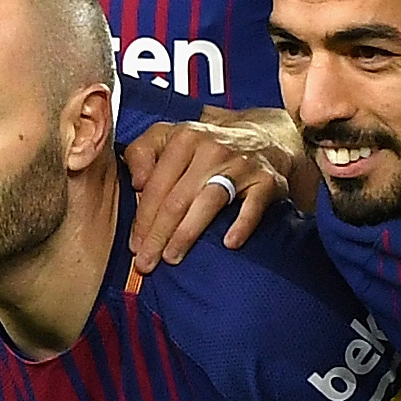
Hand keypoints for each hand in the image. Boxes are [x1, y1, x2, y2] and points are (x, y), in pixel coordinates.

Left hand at [118, 109, 299, 272]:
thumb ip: (142, 153)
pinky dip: (242, 225)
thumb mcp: (169, 137)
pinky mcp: (267, 180)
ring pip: (209, 202)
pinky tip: (229, 244)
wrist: (264, 137)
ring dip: (187, 234)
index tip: (134, 247)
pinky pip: (253, 206)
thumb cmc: (206, 147)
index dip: (142, 219)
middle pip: (178, 199)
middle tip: (146, 263)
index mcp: (184, 138)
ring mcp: (241, 164)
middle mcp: (212, 148)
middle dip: (158, 235)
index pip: (157, 186)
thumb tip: (136, 184)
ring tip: (172, 258)